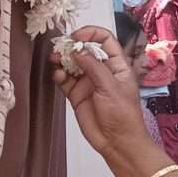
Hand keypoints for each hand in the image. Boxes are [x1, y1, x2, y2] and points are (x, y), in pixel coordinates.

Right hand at [52, 26, 148, 157]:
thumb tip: (78, 50)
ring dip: (62, 60)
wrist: (117, 142)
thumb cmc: (123, 115)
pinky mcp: (77, 95)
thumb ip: (94, 67)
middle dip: (72, 47)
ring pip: (72, 64)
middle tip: (59, 48)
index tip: (76, 36)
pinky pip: (65, 80)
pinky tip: (58, 75)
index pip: (104, 40)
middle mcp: (101, 71)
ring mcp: (88, 82)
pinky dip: (59, 75)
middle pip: (85, 50)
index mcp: (116, 65)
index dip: (91, 33)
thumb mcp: (111, 88)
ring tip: (54, 59)